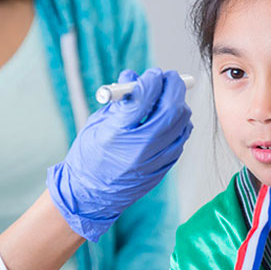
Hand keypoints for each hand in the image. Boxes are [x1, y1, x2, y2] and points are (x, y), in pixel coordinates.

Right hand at [47, 68, 192, 240]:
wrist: (90, 196)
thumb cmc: (89, 156)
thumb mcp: (97, 123)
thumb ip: (119, 100)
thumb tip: (133, 76)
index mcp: (116, 133)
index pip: (143, 97)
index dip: (152, 80)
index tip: (153, 74)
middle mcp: (138, 147)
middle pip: (170, 109)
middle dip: (174, 87)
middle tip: (170, 78)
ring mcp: (154, 160)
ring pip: (181, 123)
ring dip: (179, 104)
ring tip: (168, 99)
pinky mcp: (163, 168)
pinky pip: (181, 139)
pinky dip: (179, 124)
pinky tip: (170, 120)